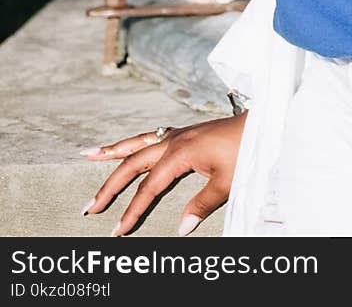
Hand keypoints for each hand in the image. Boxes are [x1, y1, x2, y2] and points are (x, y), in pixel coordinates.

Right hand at [79, 113, 246, 236]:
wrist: (261, 124)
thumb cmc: (246, 150)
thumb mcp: (227, 182)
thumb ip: (202, 205)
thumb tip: (182, 228)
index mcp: (180, 153)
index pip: (148, 188)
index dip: (131, 210)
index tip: (118, 230)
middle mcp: (173, 141)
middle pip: (133, 164)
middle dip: (109, 186)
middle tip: (89, 206)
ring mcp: (177, 134)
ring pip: (136, 143)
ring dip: (112, 152)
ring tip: (87, 154)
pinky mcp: (184, 133)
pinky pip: (149, 137)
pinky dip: (132, 142)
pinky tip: (124, 146)